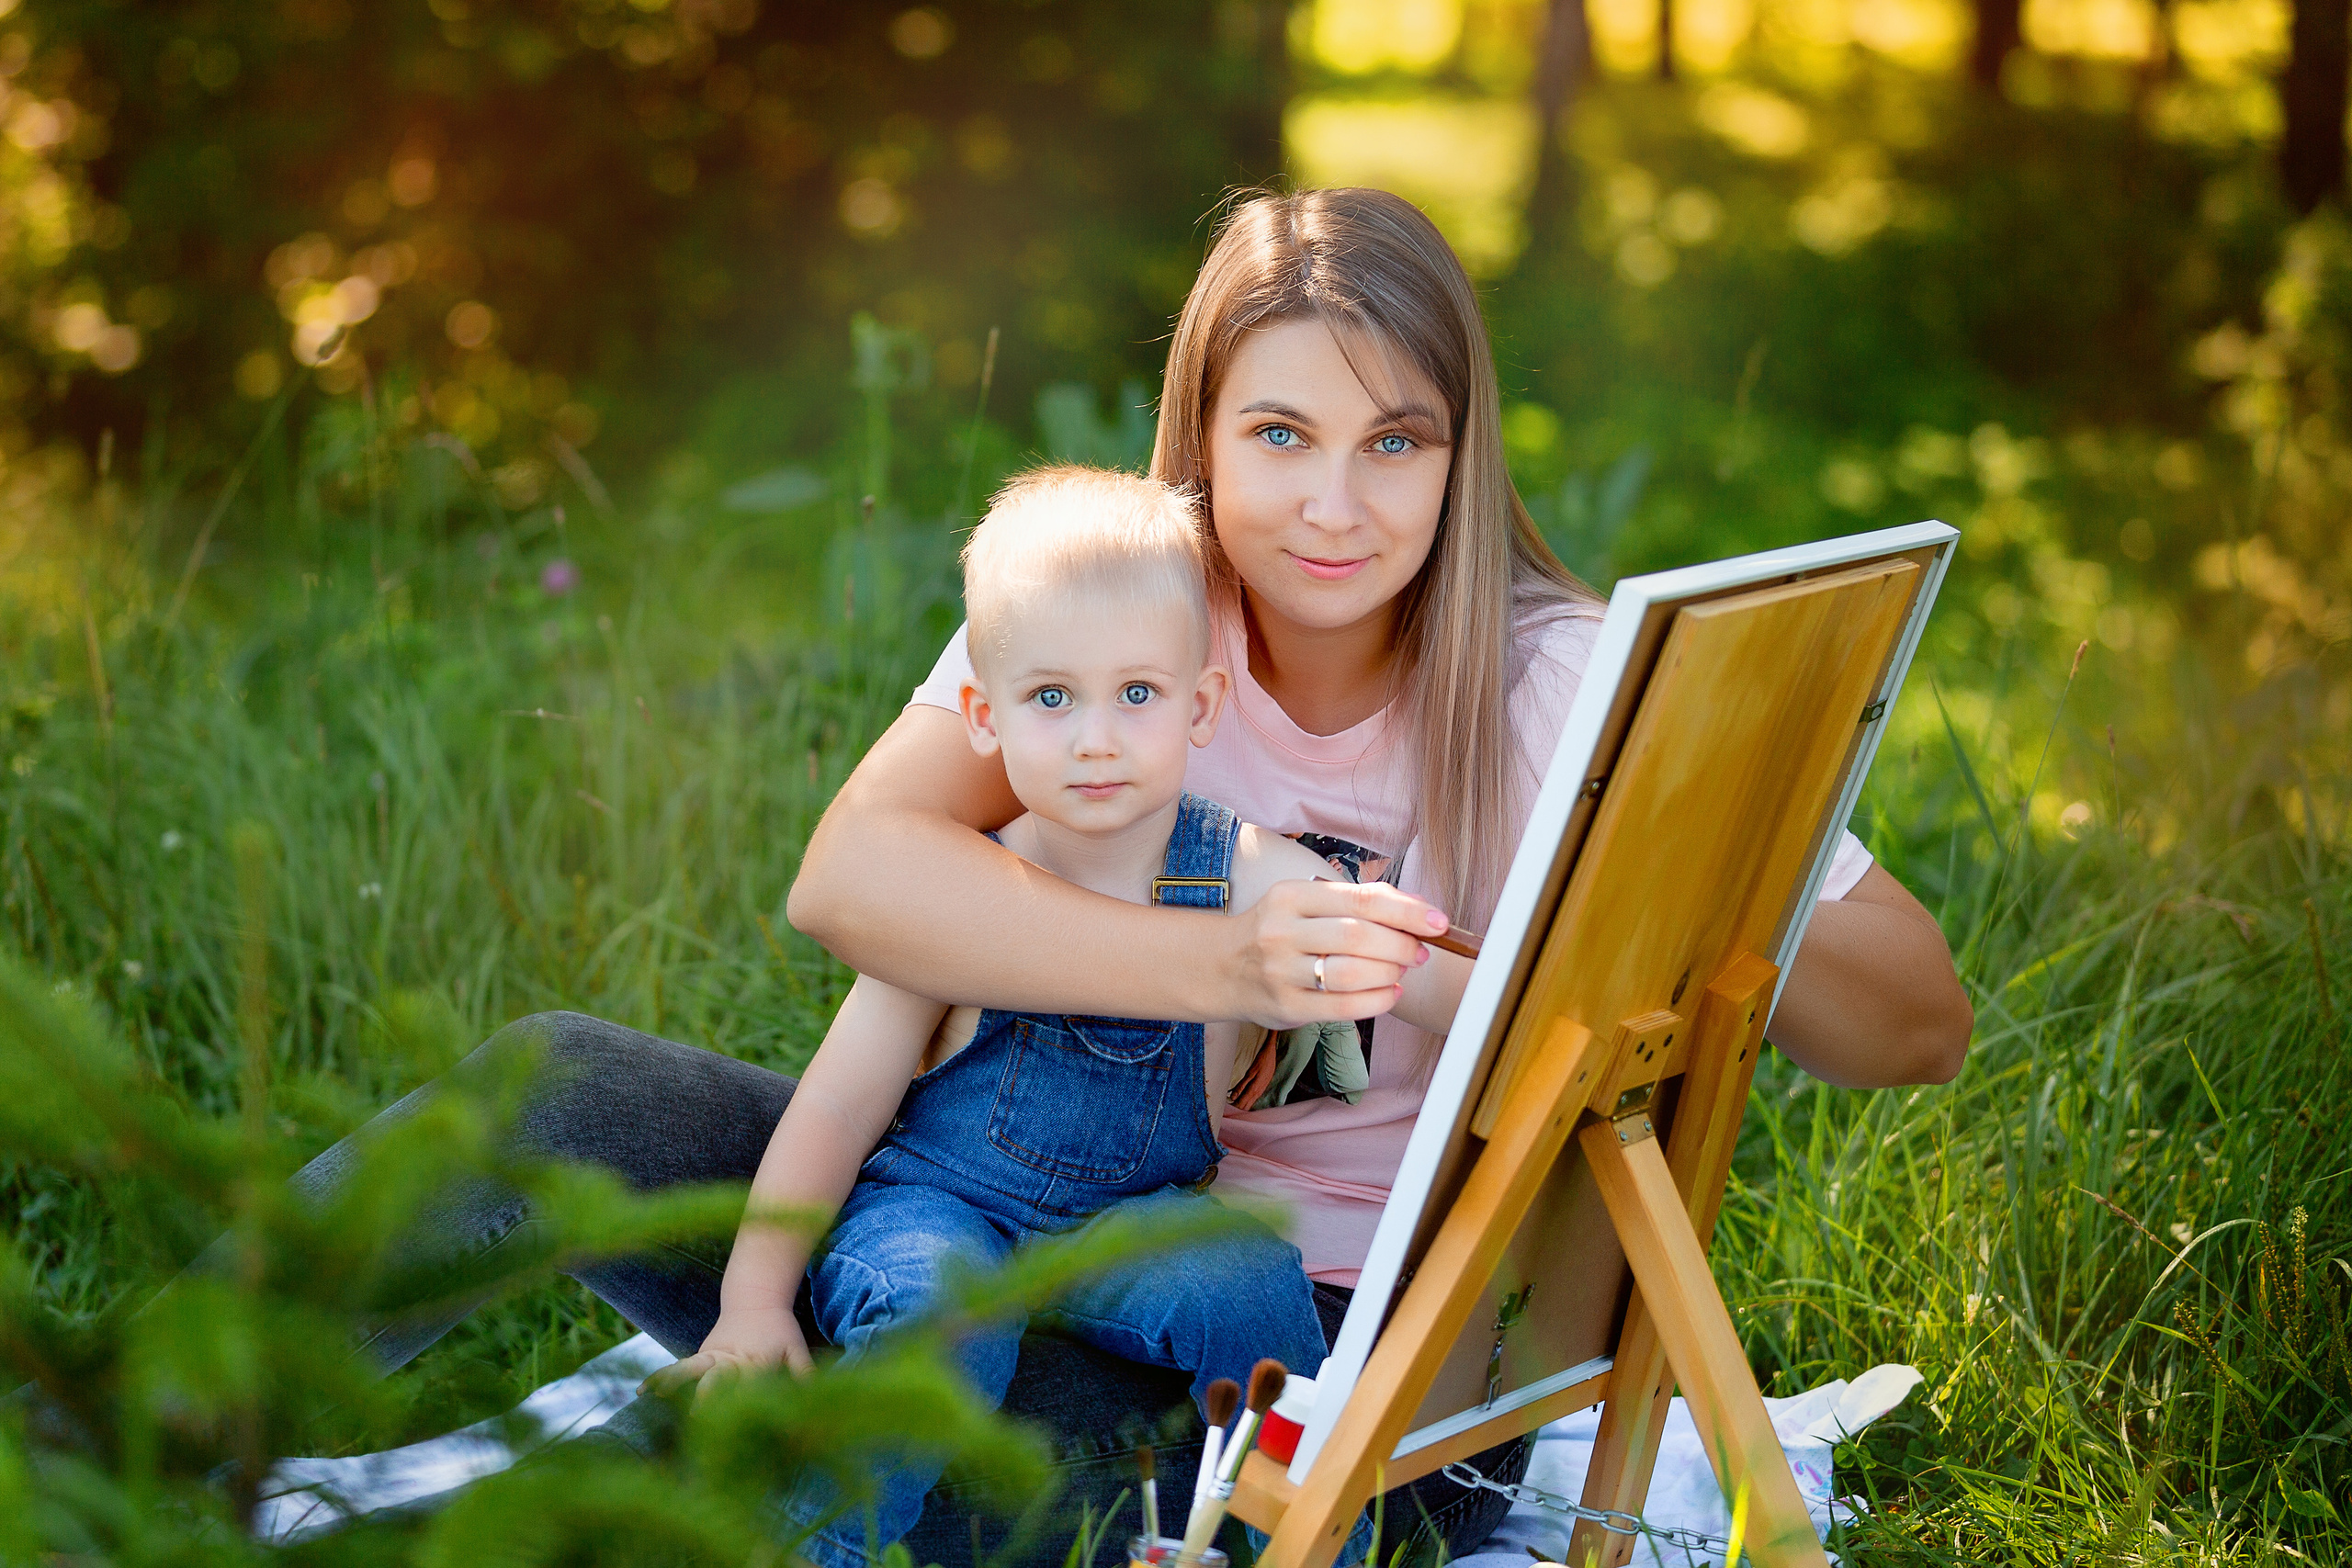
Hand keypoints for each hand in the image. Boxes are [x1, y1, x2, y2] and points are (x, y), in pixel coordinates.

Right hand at [642, 1303, 812, 1400]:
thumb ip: (804, 1372)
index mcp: (754, 1360)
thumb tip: (817, 1397)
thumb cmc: (780, 1327)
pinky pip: (680, 1367)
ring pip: (689, 1368)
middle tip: (694, 1416)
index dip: (741, 1405)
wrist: (756, 1298)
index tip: (735, 1428)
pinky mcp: (702, 1354)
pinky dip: (661, 1378)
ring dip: (671, 1383)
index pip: (747, 1386)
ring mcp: (712, 1355)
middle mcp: (729, 1358)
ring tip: (650, 1397)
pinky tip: (642, 1392)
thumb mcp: (797, 1347)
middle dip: (705, 1396)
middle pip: (714, 1377)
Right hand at [1224, 879, 1447, 1029]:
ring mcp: (1281, 971)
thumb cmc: (1279, 932)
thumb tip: (1418, 909)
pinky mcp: (1286, 1007)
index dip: (1407, 911)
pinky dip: (1378, 1001)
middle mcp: (1282, 931)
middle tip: (1419, 951)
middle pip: (1358, 936)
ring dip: (1390, 973)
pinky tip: (1390, 993)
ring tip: (1402, 971)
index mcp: (1290, 896)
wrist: (1220, 968)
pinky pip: (1343, 1007)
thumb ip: (1355, 902)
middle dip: (1401, 945)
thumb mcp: (1304, 904)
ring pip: (1351, 973)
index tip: (1438, 921)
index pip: (1361, 899)